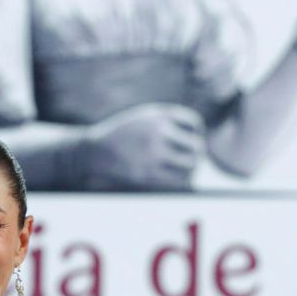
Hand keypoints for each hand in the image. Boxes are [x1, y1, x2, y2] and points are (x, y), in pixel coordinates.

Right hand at [80, 104, 205, 190]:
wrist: (97, 151)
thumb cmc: (126, 133)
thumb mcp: (146, 117)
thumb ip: (170, 120)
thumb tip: (200, 136)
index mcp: (158, 115)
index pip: (194, 122)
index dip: (197, 131)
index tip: (190, 137)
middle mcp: (157, 132)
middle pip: (196, 145)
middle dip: (197, 151)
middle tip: (193, 156)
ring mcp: (153, 154)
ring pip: (190, 164)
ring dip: (193, 167)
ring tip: (188, 168)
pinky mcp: (148, 173)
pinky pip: (178, 180)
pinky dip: (185, 180)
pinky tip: (181, 178)